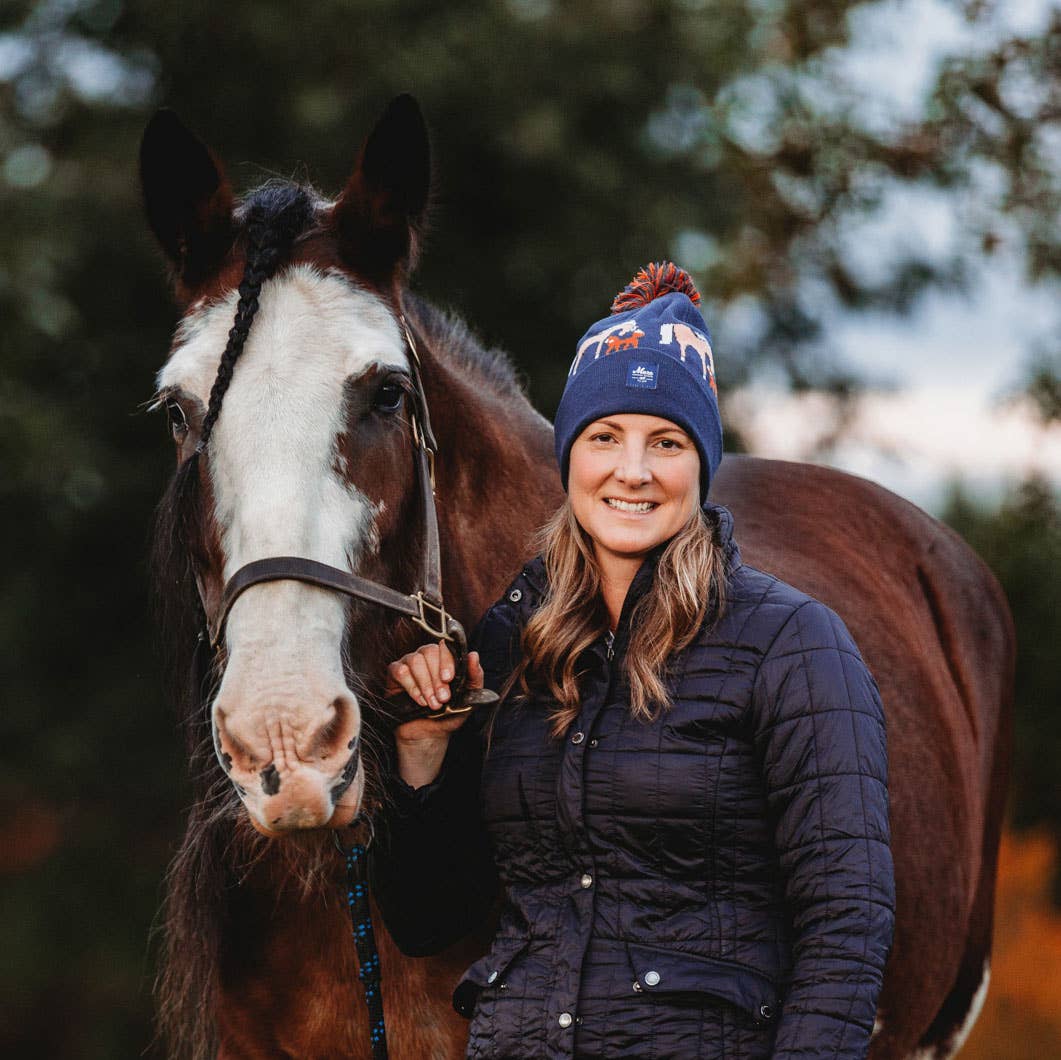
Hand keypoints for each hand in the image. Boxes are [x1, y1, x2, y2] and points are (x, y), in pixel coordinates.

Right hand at [385, 641, 484, 786]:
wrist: (431, 734)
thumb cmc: (450, 713)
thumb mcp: (469, 698)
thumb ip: (475, 676)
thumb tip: (474, 655)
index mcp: (445, 658)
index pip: (445, 646)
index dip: (446, 661)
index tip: (449, 679)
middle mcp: (427, 656)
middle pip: (429, 651)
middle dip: (437, 678)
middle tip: (443, 698)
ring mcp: (410, 663)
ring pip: (415, 660)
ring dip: (425, 684)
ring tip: (432, 703)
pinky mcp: (395, 673)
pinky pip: (400, 671)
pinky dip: (411, 687)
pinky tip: (420, 701)